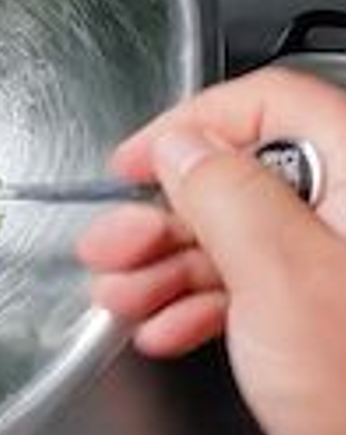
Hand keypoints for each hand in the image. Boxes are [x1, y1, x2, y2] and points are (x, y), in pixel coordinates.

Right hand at [77, 68, 345, 434]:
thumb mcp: (280, 275)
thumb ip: (222, 194)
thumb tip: (181, 146)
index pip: (270, 104)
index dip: (193, 126)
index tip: (137, 164)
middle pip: (239, 178)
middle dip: (161, 217)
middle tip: (111, 244)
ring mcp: (335, 267)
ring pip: (235, 237)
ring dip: (164, 268)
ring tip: (121, 298)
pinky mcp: (322, 317)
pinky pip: (248, 288)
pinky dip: (197, 306)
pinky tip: (164, 329)